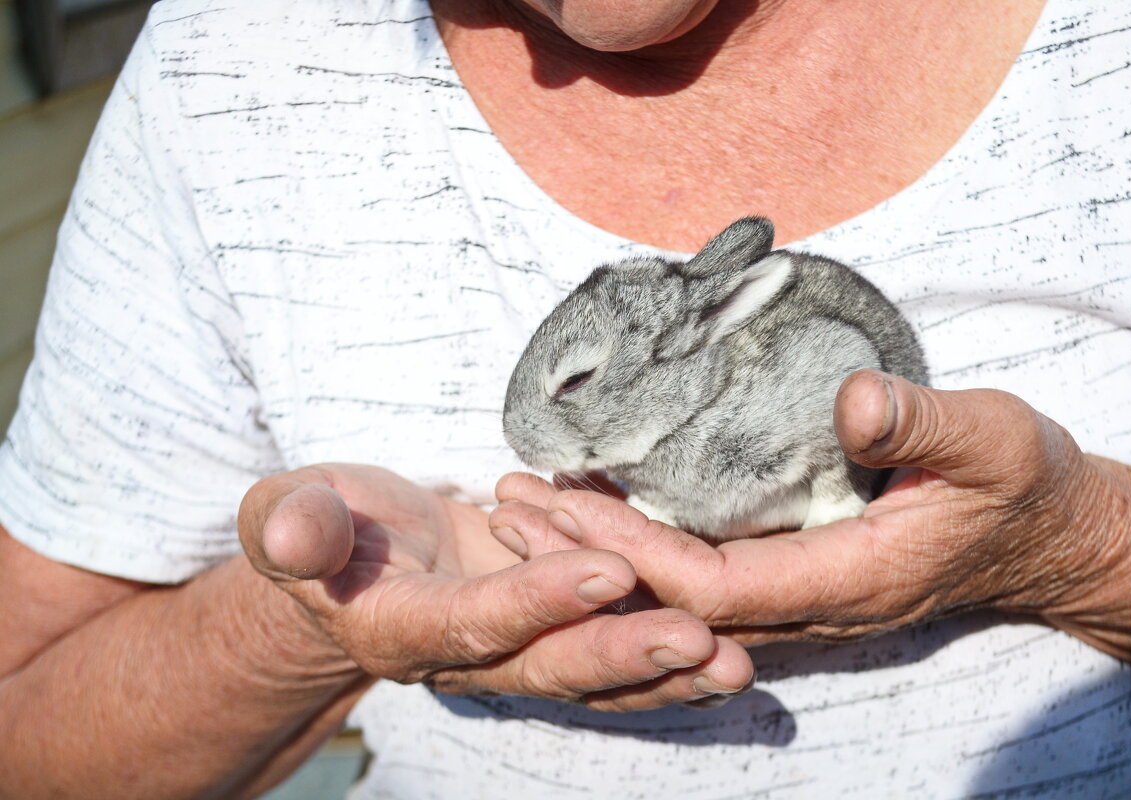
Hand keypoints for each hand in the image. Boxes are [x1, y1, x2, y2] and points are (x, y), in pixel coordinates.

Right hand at [238, 464, 753, 710]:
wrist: (355, 557)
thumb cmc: (320, 523)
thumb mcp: (290, 509)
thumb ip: (294, 524)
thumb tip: (290, 536)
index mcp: (401, 626)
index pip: (475, 620)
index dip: (537, 599)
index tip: (607, 570)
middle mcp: (465, 656)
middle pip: (548, 663)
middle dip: (623, 653)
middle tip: (699, 641)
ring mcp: (513, 648)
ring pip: (591, 669)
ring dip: (662, 670)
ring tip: (733, 663)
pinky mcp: (547, 627)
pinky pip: (606, 646)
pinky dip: (662, 654)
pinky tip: (723, 647)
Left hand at [491, 370, 1130, 653]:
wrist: (1050, 537)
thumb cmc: (1023, 487)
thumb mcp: (993, 440)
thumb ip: (924, 424)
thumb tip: (851, 401)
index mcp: (847, 581)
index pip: (710, 586)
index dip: (630, 549)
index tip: (563, 501)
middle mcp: (810, 608)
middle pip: (669, 601)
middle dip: (584, 557)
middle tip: (506, 502)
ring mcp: (799, 601)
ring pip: (675, 597)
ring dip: (598, 556)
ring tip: (525, 506)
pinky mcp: (794, 580)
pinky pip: (698, 579)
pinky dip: (638, 548)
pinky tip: (597, 510)